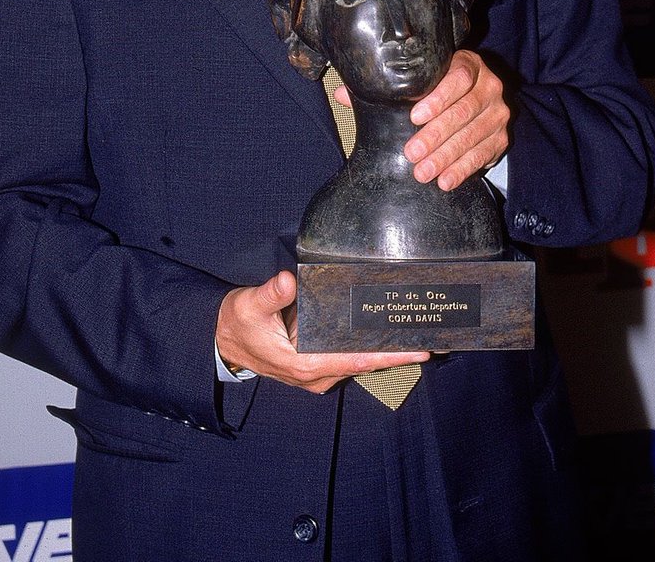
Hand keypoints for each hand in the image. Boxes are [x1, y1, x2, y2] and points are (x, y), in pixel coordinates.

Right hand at [216, 270, 428, 394]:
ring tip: (417, 332)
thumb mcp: (248, 306)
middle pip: (366, 363)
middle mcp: (317, 374)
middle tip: (432, 336)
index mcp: (305, 364)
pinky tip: (386, 332)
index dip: (389, 355)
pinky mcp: (316, 365)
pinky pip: (350, 357)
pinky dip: (369, 347)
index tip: (419, 350)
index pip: (356, 360)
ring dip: (386, 350)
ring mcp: (318, 373)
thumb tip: (288, 280)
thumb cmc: (237, 325)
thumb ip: (270, 295)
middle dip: (397, 352)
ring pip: (360, 362)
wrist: (222, 343)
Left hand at [336, 50, 508, 191]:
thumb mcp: (419, 83)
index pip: (458, 77)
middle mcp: (489, 85)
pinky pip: (482, 155)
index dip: (437, 97)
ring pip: (473, 135)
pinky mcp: (502, 137)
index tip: (414, 116)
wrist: (476, 101)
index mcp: (467, 64)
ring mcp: (498, 112)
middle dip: (436, 135)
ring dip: (446, 157)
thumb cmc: (437, 91)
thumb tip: (343, 94)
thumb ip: (386, 88)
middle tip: (411, 153)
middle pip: (464, 110)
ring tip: (423, 173)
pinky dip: (463, 169)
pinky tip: (445, 180)